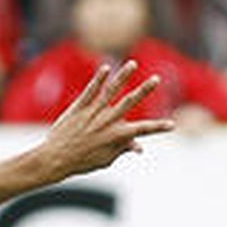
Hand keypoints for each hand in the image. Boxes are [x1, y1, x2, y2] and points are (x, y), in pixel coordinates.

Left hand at [36, 61, 173, 181]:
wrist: (54, 160)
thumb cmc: (81, 162)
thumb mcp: (104, 159)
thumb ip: (122, 150)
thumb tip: (139, 147)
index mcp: (116, 136)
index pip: (142, 130)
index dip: (158, 128)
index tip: (172, 125)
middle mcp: (106, 122)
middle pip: (129, 103)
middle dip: (144, 91)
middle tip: (156, 79)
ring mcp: (92, 114)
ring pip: (111, 92)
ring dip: (123, 77)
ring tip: (132, 64)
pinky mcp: (78, 109)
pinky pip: (90, 92)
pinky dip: (98, 80)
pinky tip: (106, 68)